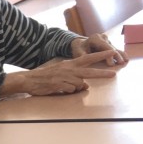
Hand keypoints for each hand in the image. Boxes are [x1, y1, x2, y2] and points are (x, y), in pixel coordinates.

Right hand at [1, 54, 117, 96]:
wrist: (29, 80)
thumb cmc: (45, 77)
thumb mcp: (61, 73)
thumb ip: (74, 77)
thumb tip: (86, 85)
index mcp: (70, 64)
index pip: (88, 58)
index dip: (100, 54)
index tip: (112, 52)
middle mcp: (69, 69)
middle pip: (89, 71)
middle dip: (102, 73)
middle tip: (113, 74)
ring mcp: (64, 77)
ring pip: (78, 84)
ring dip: (75, 88)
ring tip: (64, 86)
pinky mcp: (59, 84)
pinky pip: (70, 90)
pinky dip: (67, 91)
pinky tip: (58, 89)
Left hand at [72, 34, 127, 65]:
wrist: (81, 44)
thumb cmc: (79, 48)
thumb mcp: (77, 51)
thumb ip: (80, 53)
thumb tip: (83, 56)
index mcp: (95, 38)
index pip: (103, 47)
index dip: (108, 56)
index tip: (110, 64)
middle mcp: (103, 38)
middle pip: (111, 47)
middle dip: (116, 56)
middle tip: (120, 63)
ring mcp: (107, 41)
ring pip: (115, 48)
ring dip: (120, 55)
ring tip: (125, 61)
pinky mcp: (110, 45)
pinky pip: (116, 49)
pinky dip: (121, 54)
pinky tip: (126, 59)